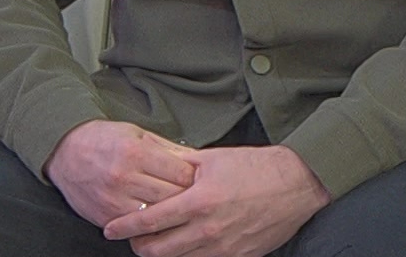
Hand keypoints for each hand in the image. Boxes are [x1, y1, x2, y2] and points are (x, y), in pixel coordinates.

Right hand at [46, 120, 197, 228]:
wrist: (64, 151)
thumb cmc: (103, 139)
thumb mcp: (137, 134)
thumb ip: (167, 148)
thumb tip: (196, 160)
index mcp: (136, 152)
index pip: (181, 173)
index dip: (194, 177)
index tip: (198, 178)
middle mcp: (124, 177)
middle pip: (173, 196)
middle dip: (187, 196)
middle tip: (194, 195)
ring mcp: (114, 200)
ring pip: (157, 215)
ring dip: (169, 213)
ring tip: (177, 207)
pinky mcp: (106, 217)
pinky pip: (137, 227)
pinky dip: (149, 224)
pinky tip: (155, 217)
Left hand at [102, 144, 330, 256]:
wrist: (296, 184)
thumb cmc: (255, 167)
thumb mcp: (213, 159)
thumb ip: (181, 166)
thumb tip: (155, 165)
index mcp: (198, 202)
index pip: (150, 221)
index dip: (124, 227)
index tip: (110, 229)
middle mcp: (207, 230)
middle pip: (158, 250)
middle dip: (139, 245)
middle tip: (132, 237)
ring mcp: (222, 248)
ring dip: (162, 253)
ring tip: (155, 242)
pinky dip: (187, 255)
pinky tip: (185, 244)